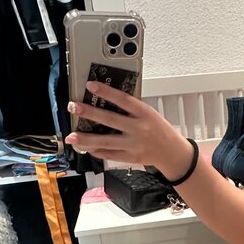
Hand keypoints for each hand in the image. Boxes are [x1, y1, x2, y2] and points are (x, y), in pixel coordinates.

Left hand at [65, 81, 190, 174]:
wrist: (172, 152)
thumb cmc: (160, 130)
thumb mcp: (150, 114)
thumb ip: (131, 109)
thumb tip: (106, 100)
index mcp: (145, 113)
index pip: (123, 100)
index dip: (106, 92)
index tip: (91, 85)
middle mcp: (139, 129)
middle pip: (110, 120)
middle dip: (89, 113)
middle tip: (74, 107)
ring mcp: (134, 145)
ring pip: (106, 141)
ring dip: (86, 138)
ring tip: (71, 136)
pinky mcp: (130, 158)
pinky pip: (110, 155)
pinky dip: (97, 151)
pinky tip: (86, 147)